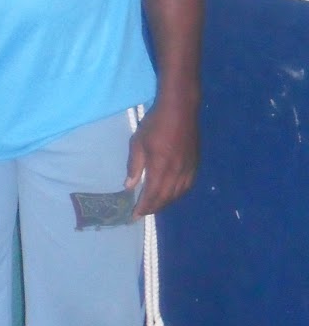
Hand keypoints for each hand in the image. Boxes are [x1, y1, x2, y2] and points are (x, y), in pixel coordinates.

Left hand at [126, 96, 198, 216]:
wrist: (180, 109)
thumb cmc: (155, 124)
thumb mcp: (138, 143)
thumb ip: (134, 166)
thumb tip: (130, 186)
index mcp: (161, 168)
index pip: (152, 195)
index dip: (143, 207)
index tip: (134, 216)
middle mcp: (177, 172)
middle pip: (166, 198)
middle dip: (153, 208)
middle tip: (142, 213)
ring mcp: (189, 168)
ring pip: (178, 194)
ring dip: (166, 203)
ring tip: (155, 206)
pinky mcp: (195, 164)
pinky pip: (188, 186)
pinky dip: (178, 194)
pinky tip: (172, 194)